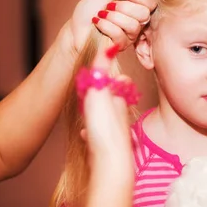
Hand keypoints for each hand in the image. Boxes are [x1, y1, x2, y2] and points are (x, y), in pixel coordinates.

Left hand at [68, 0, 156, 53]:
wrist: (75, 25)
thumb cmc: (89, 9)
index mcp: (135, 6)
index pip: (151, 2)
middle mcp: (136, 20)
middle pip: (144, 14)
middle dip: (124, 7)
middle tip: (109, 6)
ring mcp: (129, 35)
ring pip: (133, 26)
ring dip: (114, 17)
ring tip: (101, 14)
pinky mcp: (120, 46)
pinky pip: (120, 35)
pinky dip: (106, 26)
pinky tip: (97, 23)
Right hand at [81, 44, 134, 171]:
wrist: (109, 161)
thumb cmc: (104, 125)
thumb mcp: (100, 91)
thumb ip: (102, 69)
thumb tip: (111, 45)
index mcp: (119, 99)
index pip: (117, 82)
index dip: (107, 78)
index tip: (97, 77)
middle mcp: (120, 115)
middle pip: (110, 100)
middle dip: (100, 97)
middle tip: (88, 95)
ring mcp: (114, 132)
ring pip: (104, 119)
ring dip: (95, 115)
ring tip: (87, 114)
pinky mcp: (106, 147)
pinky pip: (98, 136)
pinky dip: (92, 133)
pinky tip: (86, 134)